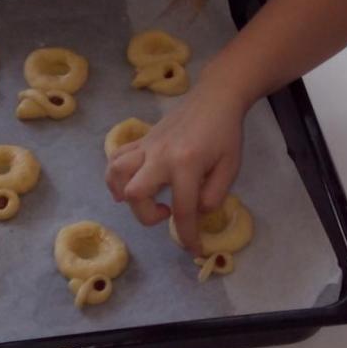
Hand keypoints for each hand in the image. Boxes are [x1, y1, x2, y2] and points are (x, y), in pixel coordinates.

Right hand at [105, 79, 246, 250]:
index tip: (193, 249)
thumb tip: (196, 212)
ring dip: (124, 194)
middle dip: (147, 216)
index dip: (188, 236)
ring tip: (142, 200)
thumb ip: (214, 195)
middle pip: (136, 194)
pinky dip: (115, 175)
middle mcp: (161, 156)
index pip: (183, 210)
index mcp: (187, 164)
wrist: (215, 97)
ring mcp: (147, 146)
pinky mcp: (142, 139)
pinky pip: (117, 157)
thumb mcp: (230, 167)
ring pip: (117, 173)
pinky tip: (127, 185)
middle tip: (168, 213)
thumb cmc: (226, 133)